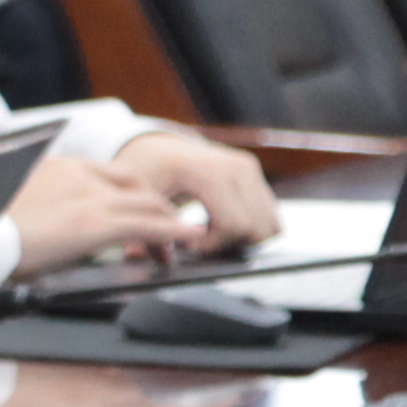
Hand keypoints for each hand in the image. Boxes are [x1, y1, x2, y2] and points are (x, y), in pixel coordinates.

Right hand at [8, 144, 252, 272]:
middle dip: (158, 209)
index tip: (140, 212)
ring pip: (149, 205)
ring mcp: (91, 198)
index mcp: (59, 168)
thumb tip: (51, 229)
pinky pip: (150, 225)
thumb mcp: (18, 208)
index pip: (113, 173)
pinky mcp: (97, 224)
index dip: (134, 193)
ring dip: (170, 225)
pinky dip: (175, 233)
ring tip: (179, 245)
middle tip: (166, 233)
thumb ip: (43, 207)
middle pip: (138, 185)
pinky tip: (187, 240)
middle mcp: (80, 175)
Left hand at [114, 126, 278, 246]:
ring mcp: (250, 170)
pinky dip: (249, 230)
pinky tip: (218, 226)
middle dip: (227, 245)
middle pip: (255, 229)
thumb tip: (146, 257)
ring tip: (208, 235)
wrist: (158, 148)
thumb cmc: (145, 172)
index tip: (186, 245)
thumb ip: (143, 227)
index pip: (234, 224)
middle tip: (197, 243)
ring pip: (269, 226)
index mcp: (210, 171)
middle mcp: (238, 168)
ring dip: (242, 240)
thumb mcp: (137, 196)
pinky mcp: (256, 176)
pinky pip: (269, 217)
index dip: (212, 245)